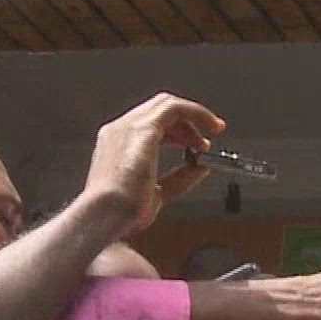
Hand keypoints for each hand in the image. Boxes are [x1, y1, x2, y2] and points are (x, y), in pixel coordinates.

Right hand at [82, 92, 224, 236]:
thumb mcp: (157, 193)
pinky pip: (175, 108)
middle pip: (159, 111)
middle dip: (188, 120)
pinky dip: (197, 112)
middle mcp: (120, 131)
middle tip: (211, 132)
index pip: (151, 126)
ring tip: (214, 129)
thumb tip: (200, 166)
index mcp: (117, 146)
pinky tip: (210, 125)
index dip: (178, 132)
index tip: (197, 145)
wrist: (106, 215)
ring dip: (195, 114)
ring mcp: (128, 126)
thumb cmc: (122, 213)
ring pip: (167, 104)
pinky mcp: (143, 128)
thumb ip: (179, 177)